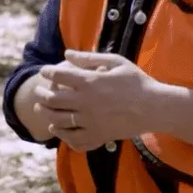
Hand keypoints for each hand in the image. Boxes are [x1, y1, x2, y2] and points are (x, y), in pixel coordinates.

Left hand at [34, 50, 162, 151]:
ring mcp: (91, 122)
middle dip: (41, 94)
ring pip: (58, 120)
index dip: (48, 72)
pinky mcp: (98, 136)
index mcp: (90, 82)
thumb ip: (89, 58)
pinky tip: (57, 128)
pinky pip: (73, 139)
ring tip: (40, 109)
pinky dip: (62, 134)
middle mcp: (87, 103)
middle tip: (37, 91)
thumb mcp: (115, 62)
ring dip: (46, 113)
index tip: (44, 71)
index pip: (58, 76)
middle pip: (52, 99)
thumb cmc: (137, 81)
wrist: (155, 108)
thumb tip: (66, 53)